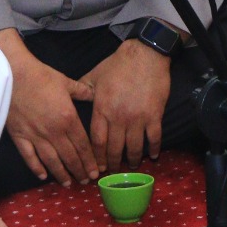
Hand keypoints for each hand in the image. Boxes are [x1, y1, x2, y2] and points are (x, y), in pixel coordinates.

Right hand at [0, 29, 97, 184]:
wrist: (13, 75)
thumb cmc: (41, 76)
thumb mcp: (66, 82)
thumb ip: (82, 91)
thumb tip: (94, 94)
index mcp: (68, 119)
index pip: (82, 145)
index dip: (89, 160)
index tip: (95, 172)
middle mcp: (54, 132)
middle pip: (69, 156)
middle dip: (79, 171)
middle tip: (85, 181)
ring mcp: (36, 136)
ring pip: (51, 161)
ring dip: (61, 173)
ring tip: (68, 183)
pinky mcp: (20, 137)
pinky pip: (29, 157)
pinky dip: (36, 168)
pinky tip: (43, 176)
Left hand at [82, 39, 170, 171]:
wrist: (145, 54)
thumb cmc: (118, 64)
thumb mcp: (94, 75)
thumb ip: (82, 89)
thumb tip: (72, 97)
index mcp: (102, 109)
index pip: (97, 141)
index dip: (96, 157)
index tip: (97, 167)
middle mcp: (118, 118)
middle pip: (114, 148)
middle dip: (112, 163)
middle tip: (112, 172)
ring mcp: (138, 118)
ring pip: (133, 147)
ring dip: (132, 160)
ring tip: (131, 167)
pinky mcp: (154, 116)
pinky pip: (154, 138)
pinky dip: (153, 149)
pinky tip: (152, 156)